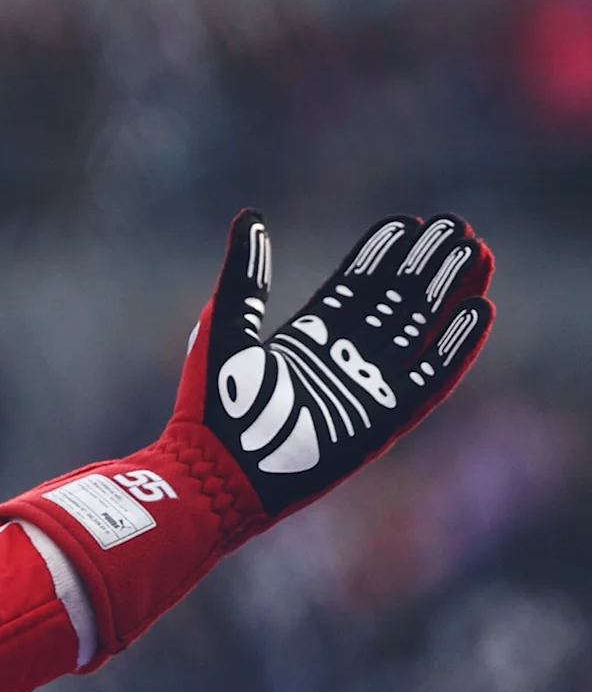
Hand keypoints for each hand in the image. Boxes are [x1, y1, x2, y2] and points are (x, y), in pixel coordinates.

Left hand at [194, 209, 488, 520]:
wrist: (217, 474)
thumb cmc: (213, 405)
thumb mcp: (226, 326)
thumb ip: (246, 275)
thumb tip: (249, 217)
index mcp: (305, 337)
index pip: (355, 285)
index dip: (383, 254)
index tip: (411, 222)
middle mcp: (342, 358)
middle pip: (395, 301)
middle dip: (426, 264)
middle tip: (458, 226)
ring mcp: (366, 388)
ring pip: (419, 330)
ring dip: (449, 292)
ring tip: (478, 254)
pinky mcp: (384, 419)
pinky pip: (430, 377)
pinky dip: (455, 346)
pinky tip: (478, 310)